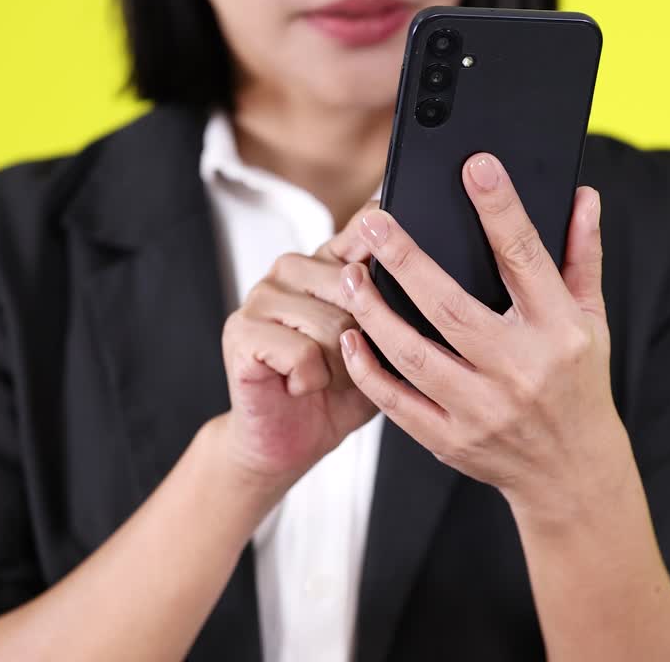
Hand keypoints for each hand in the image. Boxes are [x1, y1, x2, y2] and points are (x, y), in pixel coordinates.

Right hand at [220, 201, 380, 488]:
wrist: (288, 442)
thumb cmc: (337, 393)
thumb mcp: (381, 347)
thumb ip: (398, 308)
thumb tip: (428, 279)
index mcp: (327, 262)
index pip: (364, 228)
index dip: (389, 246)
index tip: (404, 262)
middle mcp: (291, 269)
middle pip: (355, 288)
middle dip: (365, 341)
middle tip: (348, 363)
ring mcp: (261, 297)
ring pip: (333, 325)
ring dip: (340, 368)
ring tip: (325, 378)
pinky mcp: (241, 331)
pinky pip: (302, 352)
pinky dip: (311, 381)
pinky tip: (299, 385)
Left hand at [336, 153, 633, 523]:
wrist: (573, 473)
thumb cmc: (579, 383)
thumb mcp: (591, 321)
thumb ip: (581, 257)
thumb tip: (582, 195)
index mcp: (559, 331)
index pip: (525, 258)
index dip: (500, 208)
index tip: (475, 167)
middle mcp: (521, 370)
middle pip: (451, 306)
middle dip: (408, 260)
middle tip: (374, 224)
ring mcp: (484, 410)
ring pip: (415, 355)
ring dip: (375, 313)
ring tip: (350, 276)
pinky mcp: (453, 440)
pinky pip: (399, 403)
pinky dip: (369, 371)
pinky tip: (351, 339)